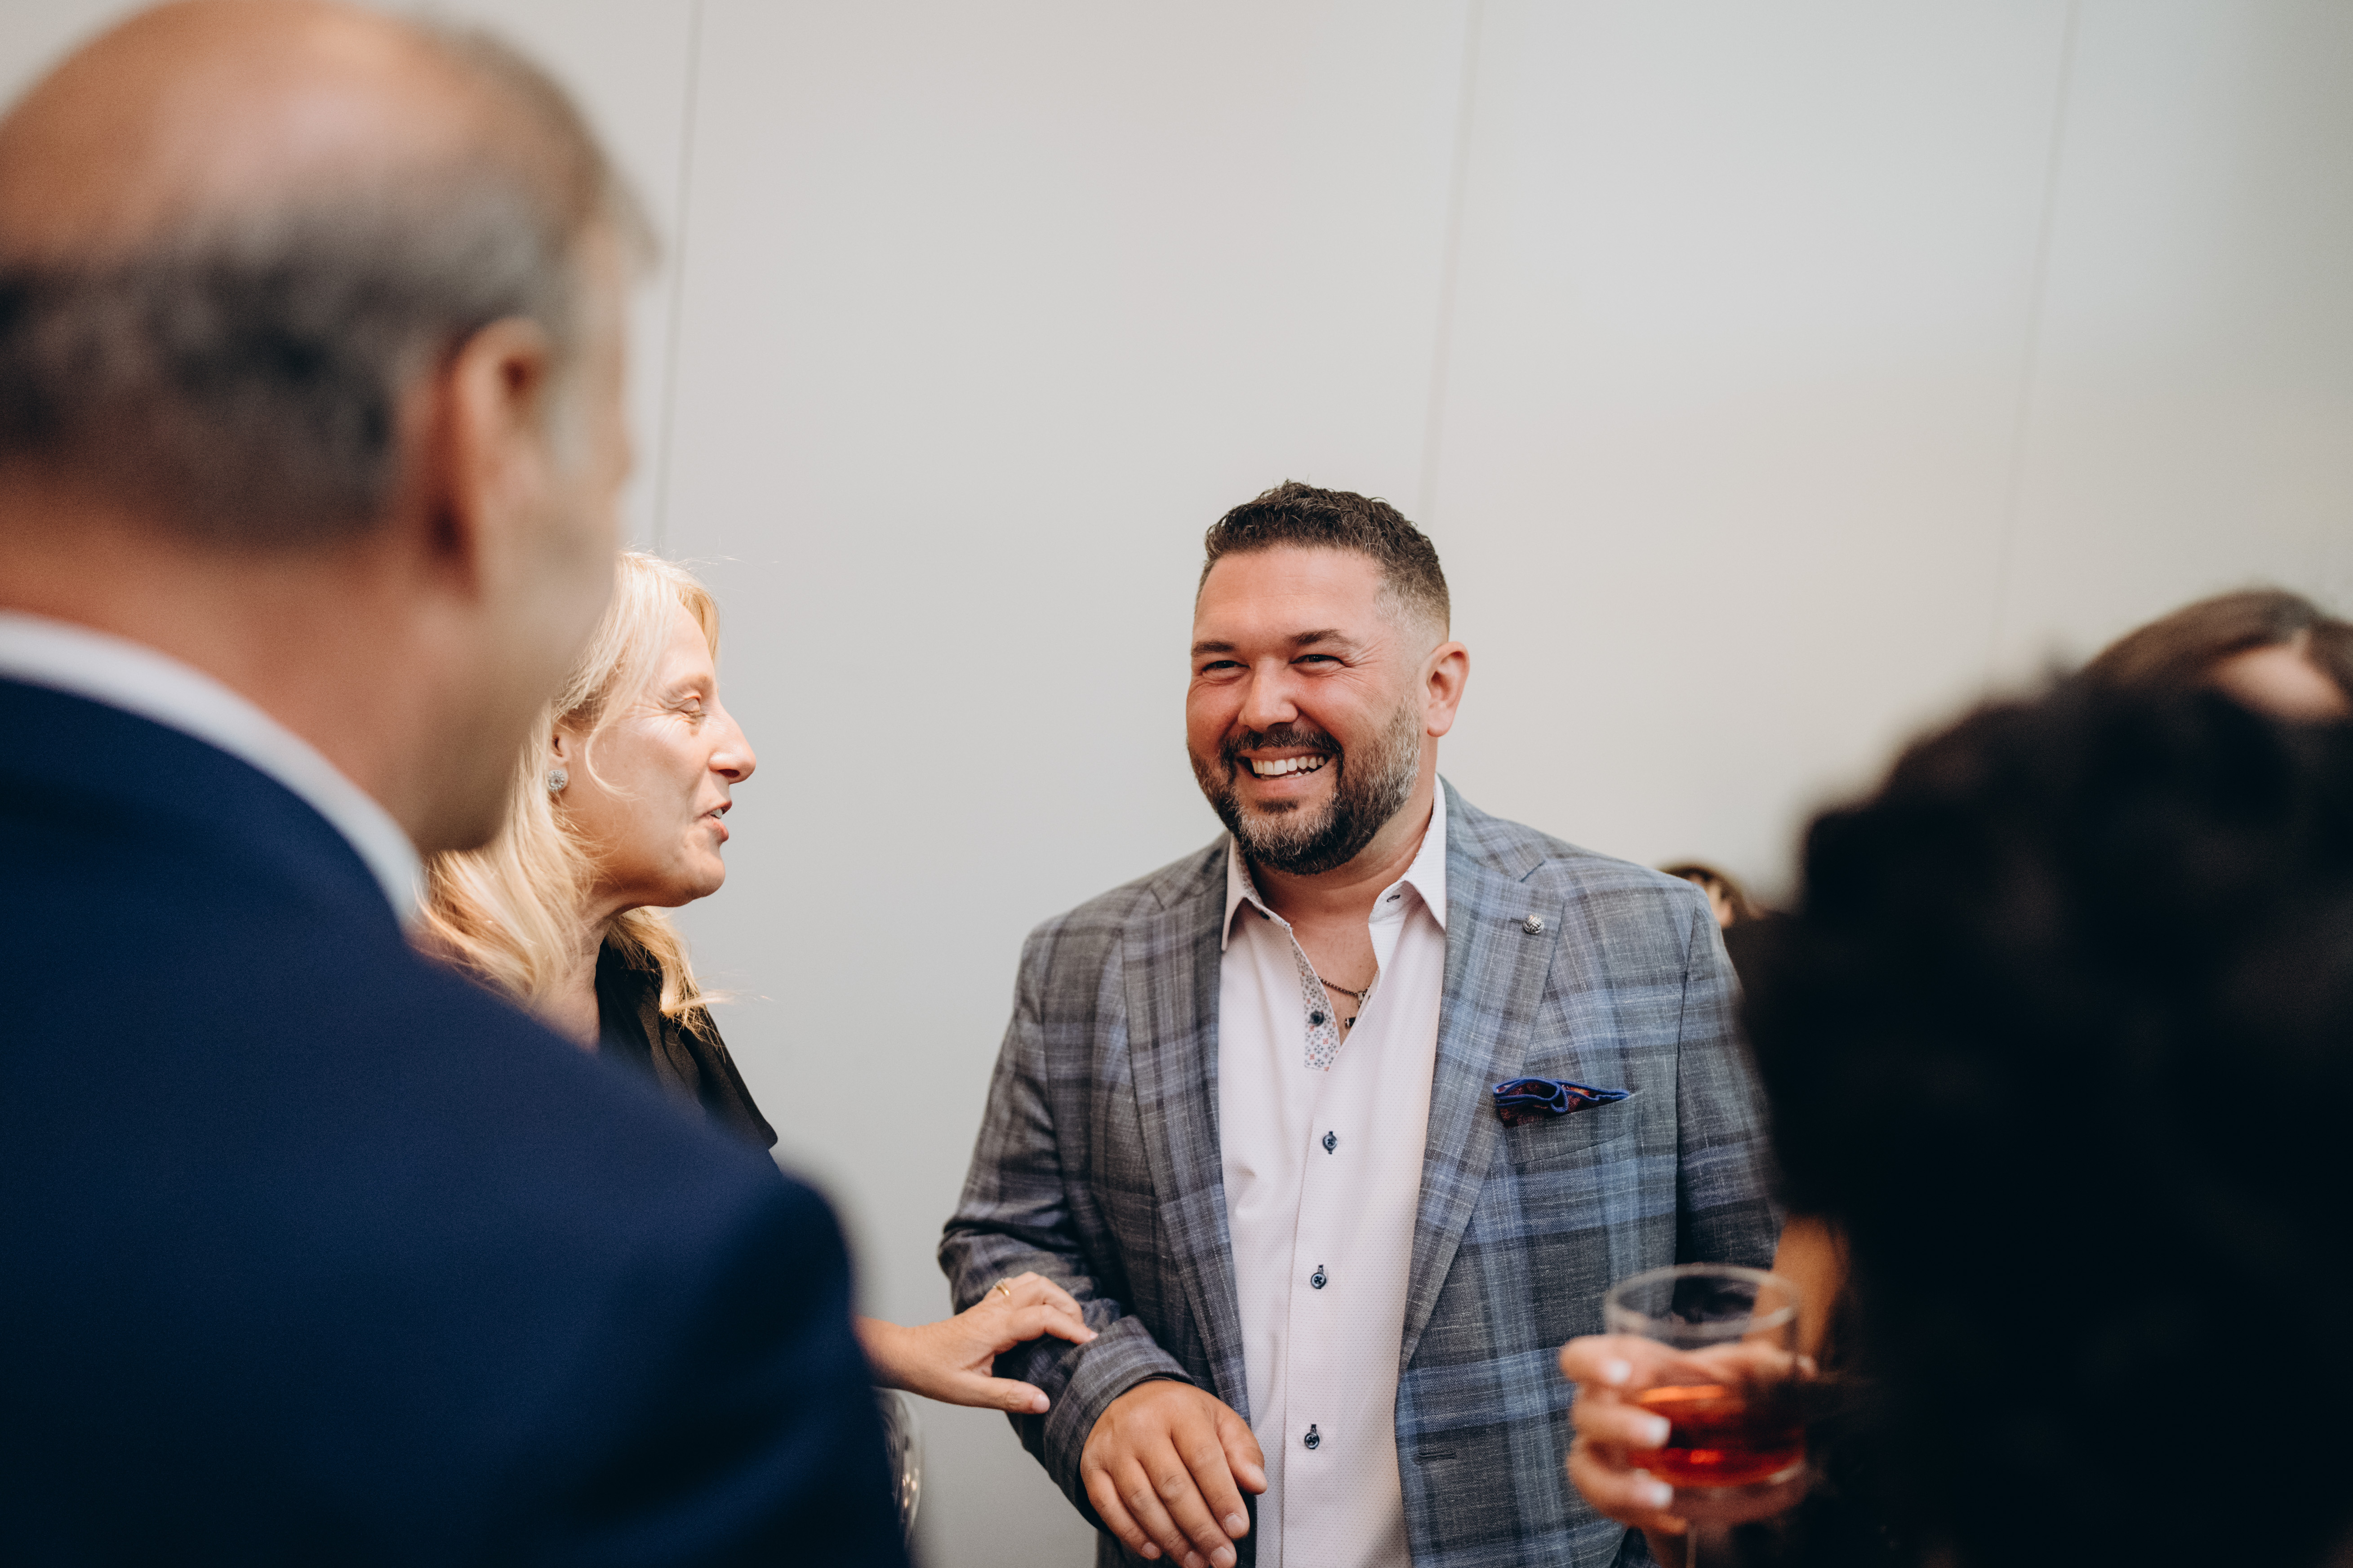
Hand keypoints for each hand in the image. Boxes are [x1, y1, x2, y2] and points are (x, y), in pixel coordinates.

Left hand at [858, 1272, 1094, 1411]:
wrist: (906, 1355)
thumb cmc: (933, 1373)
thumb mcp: (970, 1393)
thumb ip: (1009, 1396)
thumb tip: (1044, 1401)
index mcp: (995, 1328)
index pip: (1043, 1317)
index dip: (1071, 1327)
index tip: (1091, 1342)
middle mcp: (995, 1309)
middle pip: (1044, 1289)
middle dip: (1069, 1307)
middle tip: (1081, 1334)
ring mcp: (991, 1304)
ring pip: (1033, 1281)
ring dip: (1056, 1295)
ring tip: (1068, 1322)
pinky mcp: (987, 1305)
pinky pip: (1020, 1285)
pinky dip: (1040, 1291)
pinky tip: (1044, 1311)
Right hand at [1080, 1380, 1264, 1567]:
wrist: (1132, 1398)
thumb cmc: (1182, 1416)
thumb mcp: (1219, 1421)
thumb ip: (1242, 1451)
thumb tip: (1255, 1483)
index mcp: (1178, 1409)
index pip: (1202, 1457)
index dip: (1221, 1497)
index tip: (1238, 1529)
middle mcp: (1140, 1425)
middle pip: (1172, 1485)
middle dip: (1201, 1529)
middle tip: (1222, 1557)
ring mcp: (1112, 1448)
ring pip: (1141, 1502)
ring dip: (1171, 1540)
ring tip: (1196, 1561)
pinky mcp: (1092, 1467)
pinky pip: (1109, 1508)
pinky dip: (1133, 1535)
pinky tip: (1156, 1550)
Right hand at [1559, 1334, 1809, 1547]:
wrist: (1697, 1451)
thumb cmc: (1703, 1400)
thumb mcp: (1727, 1380)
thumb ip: (1758, 1369)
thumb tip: (1804, 1369)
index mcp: (1620, 1370)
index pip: (1579, 1358)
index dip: (1590, 1362)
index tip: (1621, 1373)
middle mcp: (1601, 1409)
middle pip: (1585, 1412)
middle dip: (1617, 1424)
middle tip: (1661, 1436)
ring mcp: (1601, 1454)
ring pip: (1585, 1467)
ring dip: (1619, 1484)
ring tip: (1662, 1496)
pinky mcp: (1610, 1491)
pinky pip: (1607, 1507)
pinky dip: (1636, 1514)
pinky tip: (1675, 1519)